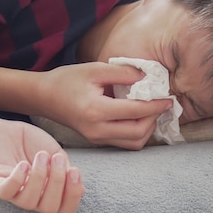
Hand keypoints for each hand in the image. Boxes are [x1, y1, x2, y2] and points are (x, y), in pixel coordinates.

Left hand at [0, 118, 84, 212]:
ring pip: (28, 202)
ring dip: (39, 177)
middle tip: (57, 158)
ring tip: (41, 156)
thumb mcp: (56, 153)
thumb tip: (81, 190)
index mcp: (50, 193)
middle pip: (49, 208)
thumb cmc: (33, 143)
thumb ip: (67, 170)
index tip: (75, 171)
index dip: (73, 195)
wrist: (7, 129)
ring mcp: (14, 192)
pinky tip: (24, 164)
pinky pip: (6, 192)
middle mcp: (33, 197)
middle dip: (57, 183)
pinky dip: (17, 179)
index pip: (66, 208)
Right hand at [36, 63, 172, 149]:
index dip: (155, 105)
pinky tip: (140, 117)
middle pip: (138, 132)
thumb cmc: (67, 80)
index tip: (169, 97)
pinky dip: (138, 133)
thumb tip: (149, 77)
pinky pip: (125, 143)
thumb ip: (123, 73)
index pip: (135, 111)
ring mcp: (97, 139)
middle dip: (154, 118)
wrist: (44, 97)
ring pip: (134, 142)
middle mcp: (97, 130)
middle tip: (162, 103)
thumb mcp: (95, 69)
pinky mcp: (98, 141)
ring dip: (148, 128)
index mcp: (95, 111)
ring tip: (152, 110)